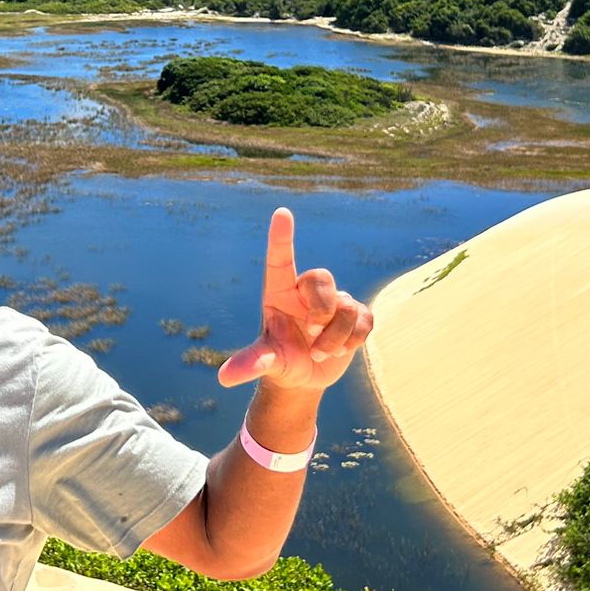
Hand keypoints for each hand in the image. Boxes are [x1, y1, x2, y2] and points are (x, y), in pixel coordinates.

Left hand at [218, 207, 373, 393]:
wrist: (305, 378)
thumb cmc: (281, 361)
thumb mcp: (267, 362)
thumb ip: (250, 364)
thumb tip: (224, 378)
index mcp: (280, 292)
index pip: (280, 259)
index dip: (281, 237)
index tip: (281, 213)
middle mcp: (306, 291)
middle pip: (322, 279)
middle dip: (321, 311)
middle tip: (312, 334)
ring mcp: (334, 301)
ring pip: (347, 307)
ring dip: (335, 338)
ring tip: (320, 353)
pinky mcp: (356, 315)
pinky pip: (365, 319)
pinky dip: (354, 341)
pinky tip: (341, 350)